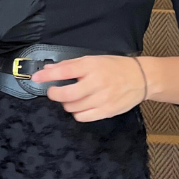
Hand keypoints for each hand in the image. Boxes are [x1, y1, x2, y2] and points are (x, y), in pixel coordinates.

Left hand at [31, 55, 146, 121]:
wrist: (141, 78)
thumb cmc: (115, 67)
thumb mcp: (93, 60)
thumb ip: (70, 65)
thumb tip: (49, 70)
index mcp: (92, 66)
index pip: (64, 71)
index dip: (47, 76)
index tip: (37, 78)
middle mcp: (96, 82)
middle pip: (66, 95)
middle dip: (55, 94)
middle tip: (54, 92)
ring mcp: (102, 98)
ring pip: (73, 107)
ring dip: (67, 104)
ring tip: (72, 98)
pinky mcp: (107, 111)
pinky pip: (83, 117)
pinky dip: (77, 113)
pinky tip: (81, 106)